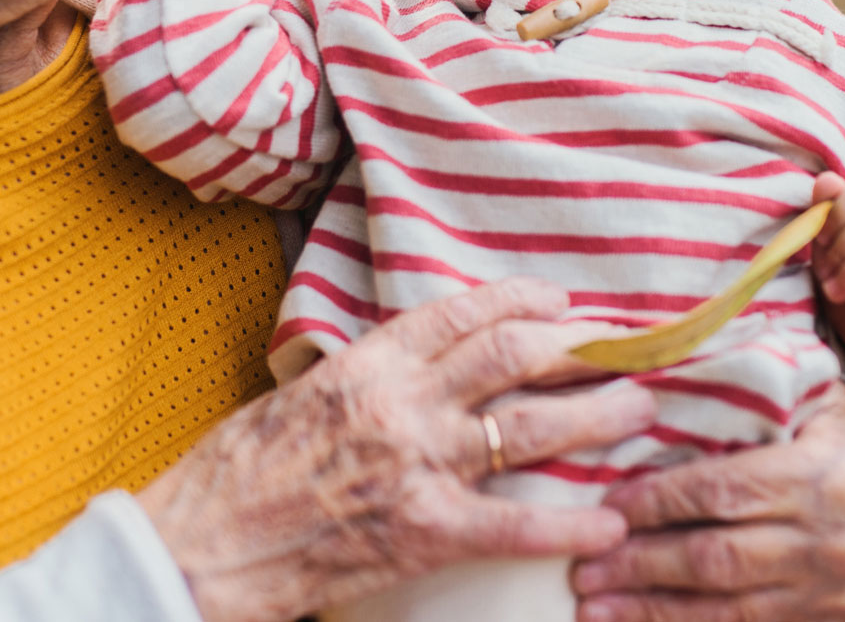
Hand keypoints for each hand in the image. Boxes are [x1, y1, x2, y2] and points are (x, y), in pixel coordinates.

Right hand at [137, 278, 658, 621]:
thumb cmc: (237, 474)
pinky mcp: (423, 531)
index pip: (462, 313)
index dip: (522, 300)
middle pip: (513, 356)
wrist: (205, 543)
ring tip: (639, 412)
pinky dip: (567, 524)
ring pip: (529, 427)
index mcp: (367, 362)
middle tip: (625, 349)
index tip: (559, 300)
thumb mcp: (300, 396)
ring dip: (595, 417)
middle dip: (580, 348)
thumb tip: (416, 365)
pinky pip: (514, 525)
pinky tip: (607, 523)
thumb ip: (365, 377)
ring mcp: (416, 465)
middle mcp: (400, 403)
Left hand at [571, 382, 844, 620]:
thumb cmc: (837, 429)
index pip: (723, 491)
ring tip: (594, 609)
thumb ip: (742, 397)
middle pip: (718, 558)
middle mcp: (830, 537)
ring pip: (730, 609)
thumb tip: (645, 391)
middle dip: (641, 565)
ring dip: (655, 611)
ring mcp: (833, 587)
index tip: (606, 508)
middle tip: (583, 568)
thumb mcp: (805, 397)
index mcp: (820, 472)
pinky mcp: (831, 618)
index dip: (658, 502)